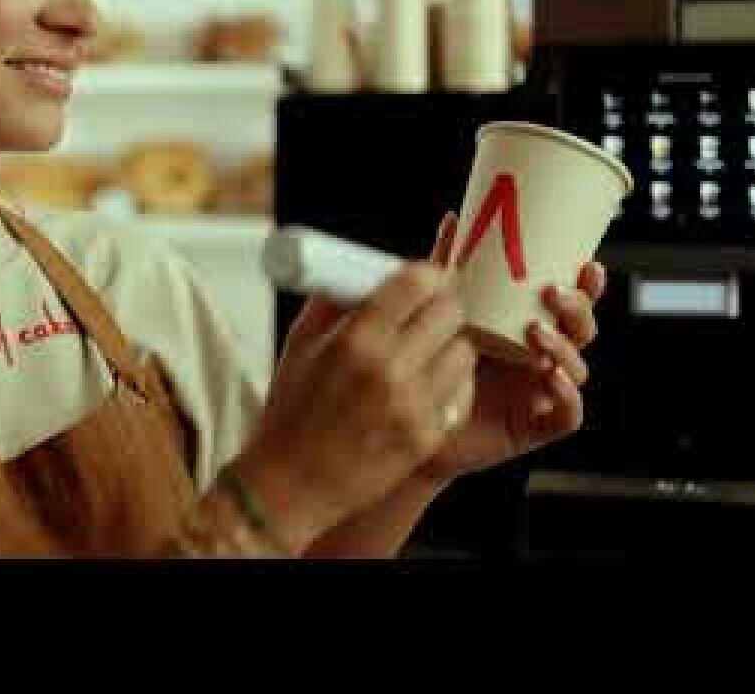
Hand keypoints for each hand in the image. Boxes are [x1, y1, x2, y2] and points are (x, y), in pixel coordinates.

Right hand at [236, 258, 477, 553]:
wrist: (290, 483)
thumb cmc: (290, 414)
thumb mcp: (299, 344)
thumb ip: (333, 302)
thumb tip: (363, 271)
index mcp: (355, 340)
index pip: (417, 283)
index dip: (425, 275)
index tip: (422, 279)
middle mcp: (389, 370)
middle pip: (450, 312)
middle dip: (440, 306)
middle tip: (428, 313)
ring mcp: (413, 407)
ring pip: (464, 352)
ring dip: (448, 345)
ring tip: (427, 353)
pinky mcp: (428, 437)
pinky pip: (461, 393)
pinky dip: (450, 384)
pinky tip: (427, 386)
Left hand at [418, 212, 606, 482]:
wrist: (408, 420)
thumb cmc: (431, 365)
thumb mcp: (442, 311)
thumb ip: (451, 269)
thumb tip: (454, 221)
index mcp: (527, 327)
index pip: (569, 303)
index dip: (587, 286)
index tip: (587, 265)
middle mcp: (540, 357)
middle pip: (581, 330)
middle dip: (577, 309)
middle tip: (553, 294)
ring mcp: (541, 392)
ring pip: (576, 367)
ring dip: (565, 347)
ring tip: (537, 333)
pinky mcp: (535, 426)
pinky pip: (567, 414)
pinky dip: (567, 395)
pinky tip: (551, 377)